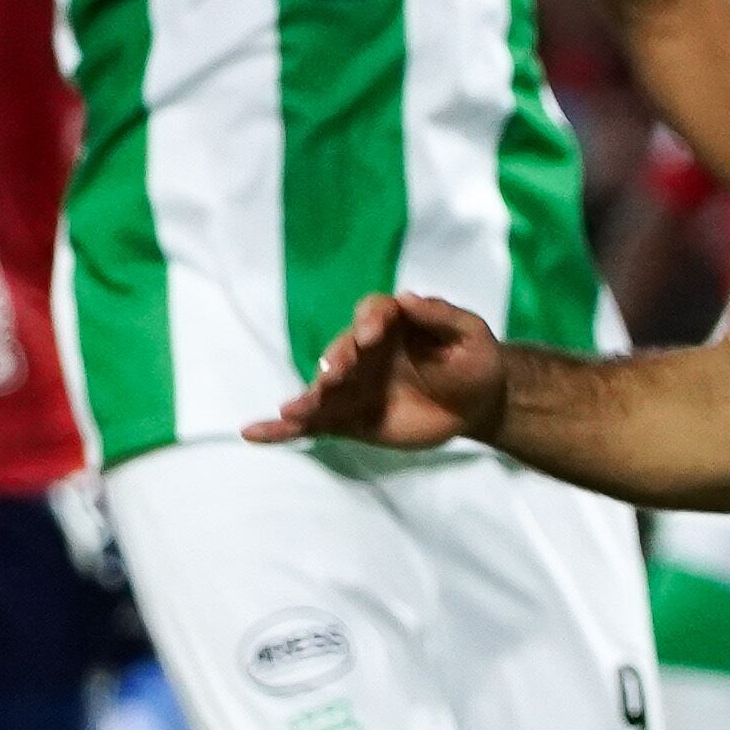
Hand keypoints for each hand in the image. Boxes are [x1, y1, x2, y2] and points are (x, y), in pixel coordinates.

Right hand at [249, 292, 506, 449]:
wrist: (477, 401)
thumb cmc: (473, 359)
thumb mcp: (470, 334)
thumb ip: (442, 316)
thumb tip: (408, 297)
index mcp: (390, 322)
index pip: (371, 313)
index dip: (369, 321)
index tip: (370, 334)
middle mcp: (362, 350)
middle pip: (340, 351)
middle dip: (335, 361)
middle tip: (334, 374)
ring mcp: (351, 385)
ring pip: (322, 390)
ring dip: (307, 399)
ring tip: (293, 410)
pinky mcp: (347, 417)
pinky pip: (311, 423)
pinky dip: (280, 429)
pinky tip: (252, 433)